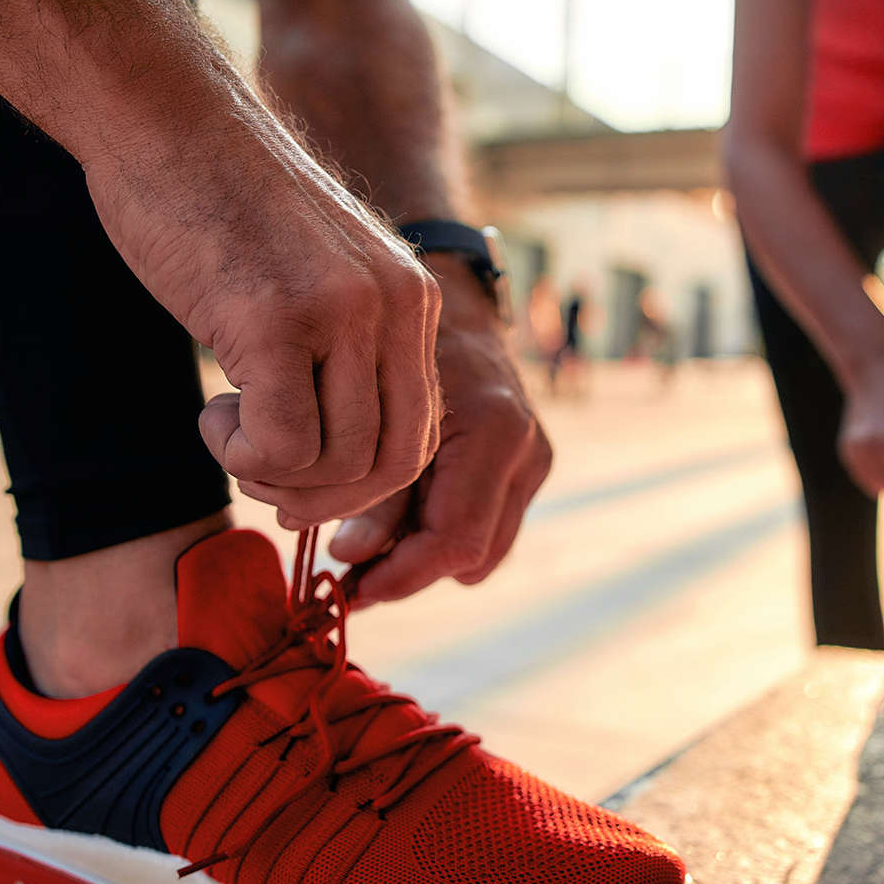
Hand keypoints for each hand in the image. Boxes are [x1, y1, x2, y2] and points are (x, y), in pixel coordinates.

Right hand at [84, 108, 442, 529]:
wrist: (165, 116)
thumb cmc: (222, 203)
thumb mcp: (316, 279)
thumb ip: (345, 354)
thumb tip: (336, 465)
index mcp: (411, 301)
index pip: (420, 435)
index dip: (363, 484)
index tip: (304, 482)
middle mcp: (394, 307)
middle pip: (393, 464)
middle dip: (327, 499)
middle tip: (264, 478)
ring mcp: (341, 313)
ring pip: (340, 464)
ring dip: (275, 475)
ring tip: (230, 430)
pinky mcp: (278, 319)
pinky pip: (284, 445)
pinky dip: (243, 456)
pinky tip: (212, 414)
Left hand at [328, 255, 551, 605]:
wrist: (448, 293)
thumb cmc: (395, 335)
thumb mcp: (369, 405)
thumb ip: (367, 488)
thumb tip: (351, 558)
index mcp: (495, 431)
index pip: (455, 540)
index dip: (400, 577)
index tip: (349, 590)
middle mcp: (528, 449)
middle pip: (472, 555)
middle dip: (408, 573)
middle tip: (348, 579)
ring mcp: (535, 458)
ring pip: (483, 550)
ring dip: (424, 559)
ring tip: (365, 550)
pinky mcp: (529, 464)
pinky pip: (486, 526)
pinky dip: (439, 534)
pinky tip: (395, 522)